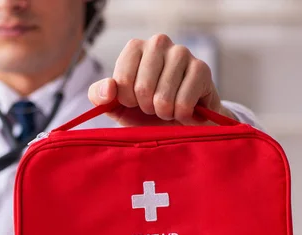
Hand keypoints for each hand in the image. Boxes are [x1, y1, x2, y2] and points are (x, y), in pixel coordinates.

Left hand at [88, 33, 235, 126]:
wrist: (178, 123)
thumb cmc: (144, 111)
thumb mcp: (115, 106)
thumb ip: (100, 96)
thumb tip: (109, 89)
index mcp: (134, 48)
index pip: (121, 81)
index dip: (126, 101)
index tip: (134, 101)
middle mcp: (158, 43)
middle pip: (142, 89)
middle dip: (147, 108)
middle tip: (154, 106)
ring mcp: (182, 52)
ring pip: (163, 97)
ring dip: (164, 113)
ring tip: (169, 108)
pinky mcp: (202, 68)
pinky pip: (183, 102)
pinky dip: (181, 115)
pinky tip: (185, 111)